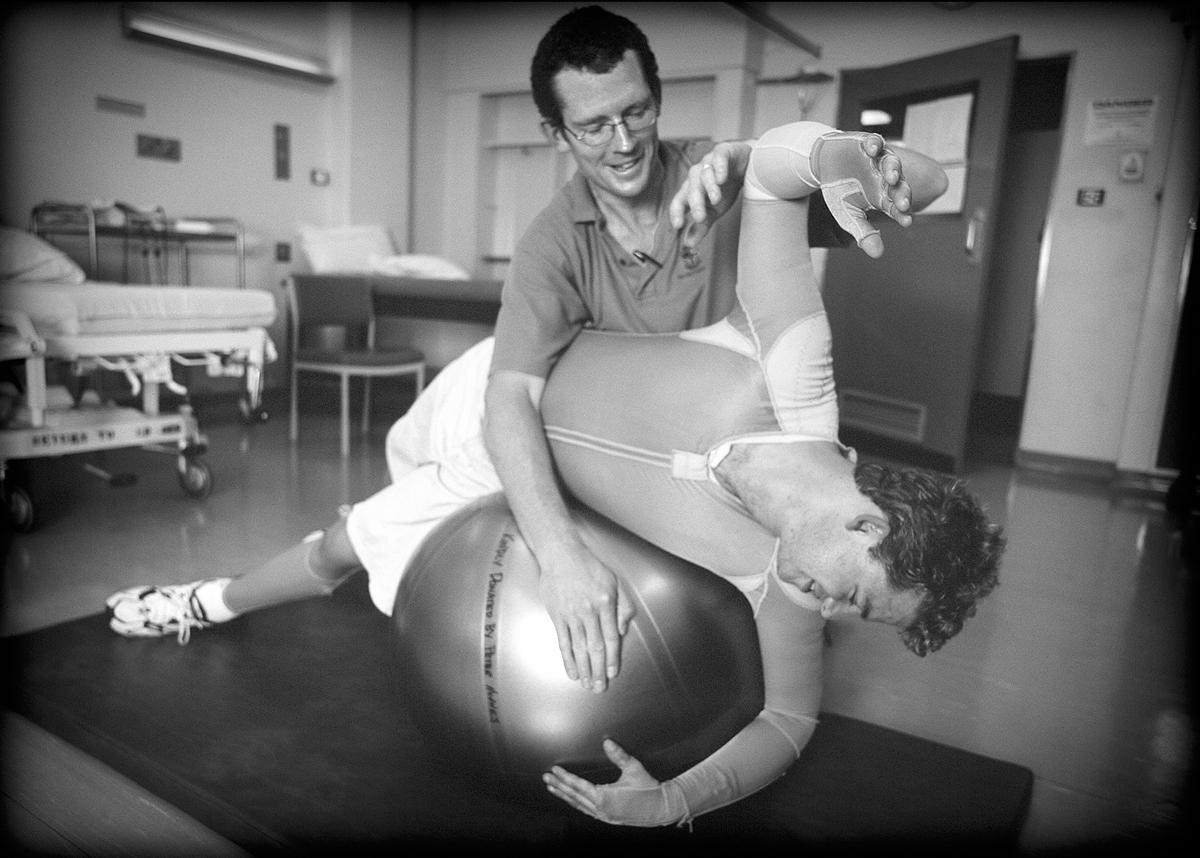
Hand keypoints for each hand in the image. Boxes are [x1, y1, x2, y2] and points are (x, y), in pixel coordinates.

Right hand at [538, 540, 634, 691]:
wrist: (561, 555)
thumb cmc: (589, 566)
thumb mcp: (614, 582)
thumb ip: (623, 606)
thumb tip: (621, 631)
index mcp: (605, 604)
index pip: (611, 638)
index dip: (612, 658)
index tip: (613, 673)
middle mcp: (589, 612)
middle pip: (595, 648)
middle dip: (598, 671)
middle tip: (599, 687)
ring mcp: (571, 615)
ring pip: (579, 648)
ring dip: (584, 669)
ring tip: (587, 685)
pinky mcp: (557, 616)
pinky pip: (563, 642)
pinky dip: (568, 659)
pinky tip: (571, 671)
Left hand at [544, 739, 673, 826]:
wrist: (661, 808)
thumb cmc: (648, 788)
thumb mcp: (634, 768)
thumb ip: (619, 755)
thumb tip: (607, 742)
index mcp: (605, 798)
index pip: (579, 786)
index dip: (565, 777)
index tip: (554, 770)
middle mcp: (601, 809)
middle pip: (574, 797)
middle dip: (559, 786)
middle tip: (546, 778)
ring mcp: (604, 816)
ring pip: (578, 805)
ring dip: (564, 796)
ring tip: (552, 788)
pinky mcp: (608, 818)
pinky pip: (586, 810)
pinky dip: (575, 803)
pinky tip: (570, 799)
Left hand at [668, 140, 752, 252]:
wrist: (748, 166)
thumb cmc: (727, 189)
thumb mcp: (714, 211)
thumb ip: (701, 226)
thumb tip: (688, 244)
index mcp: (691, 190)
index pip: (678, 201)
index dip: (676, 213)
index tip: (678, 226)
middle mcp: (696, 175)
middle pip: (691, 188)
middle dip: (695, 203)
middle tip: (700, 217)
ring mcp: (709, 162)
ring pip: (704, 174)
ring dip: (709, 187)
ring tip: (716, 199)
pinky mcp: (723, 151)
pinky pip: (718, 158)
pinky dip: (719, 167)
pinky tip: (722, 178)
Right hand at [814, 130, 915, 258]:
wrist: (824, 164)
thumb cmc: (838, 190)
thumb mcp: (847, 215)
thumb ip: (863, 232)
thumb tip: (878, 254)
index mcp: (883, 196)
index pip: (897, 206)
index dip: (902, 213)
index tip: (906, 221)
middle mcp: (885, 177)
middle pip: (899, 185)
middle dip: (902, 193)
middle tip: (903, 203)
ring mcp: (877, 159)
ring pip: (892, 162)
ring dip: (892, 169)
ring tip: (891, 177)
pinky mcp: (867, 143)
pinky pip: (875, 142)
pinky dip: (875, 144)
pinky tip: (872, 150)